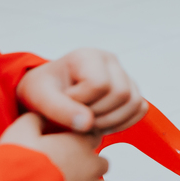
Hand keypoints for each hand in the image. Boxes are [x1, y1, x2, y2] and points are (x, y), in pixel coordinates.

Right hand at [0, 112, 111, 180]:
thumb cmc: (16, 161)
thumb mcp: (20, 130)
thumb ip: (35, 118)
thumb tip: (41, 113)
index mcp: (79, 144)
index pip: (94, 136)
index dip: (82, 141)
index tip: (70, 147)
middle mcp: (90, 166)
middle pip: (102, 164)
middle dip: (89, 167)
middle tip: (68, 172)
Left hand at [17, 48, 147, 133]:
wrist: (48, 92)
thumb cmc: (43, 90)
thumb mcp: (39, 96)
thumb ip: (59, 109)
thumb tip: (87, 123)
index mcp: (88, 56)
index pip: (99, 83)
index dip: (81, 102)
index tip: (64, 104)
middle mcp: (111, 62)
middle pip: (121, 93)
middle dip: (98, 114)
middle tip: (76, 119)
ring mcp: (124, 75)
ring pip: (134, 102)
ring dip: (111, 121)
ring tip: (87, 123)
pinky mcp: (132, 90)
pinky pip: (140, 109)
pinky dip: (123, 122)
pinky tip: (101, 124)